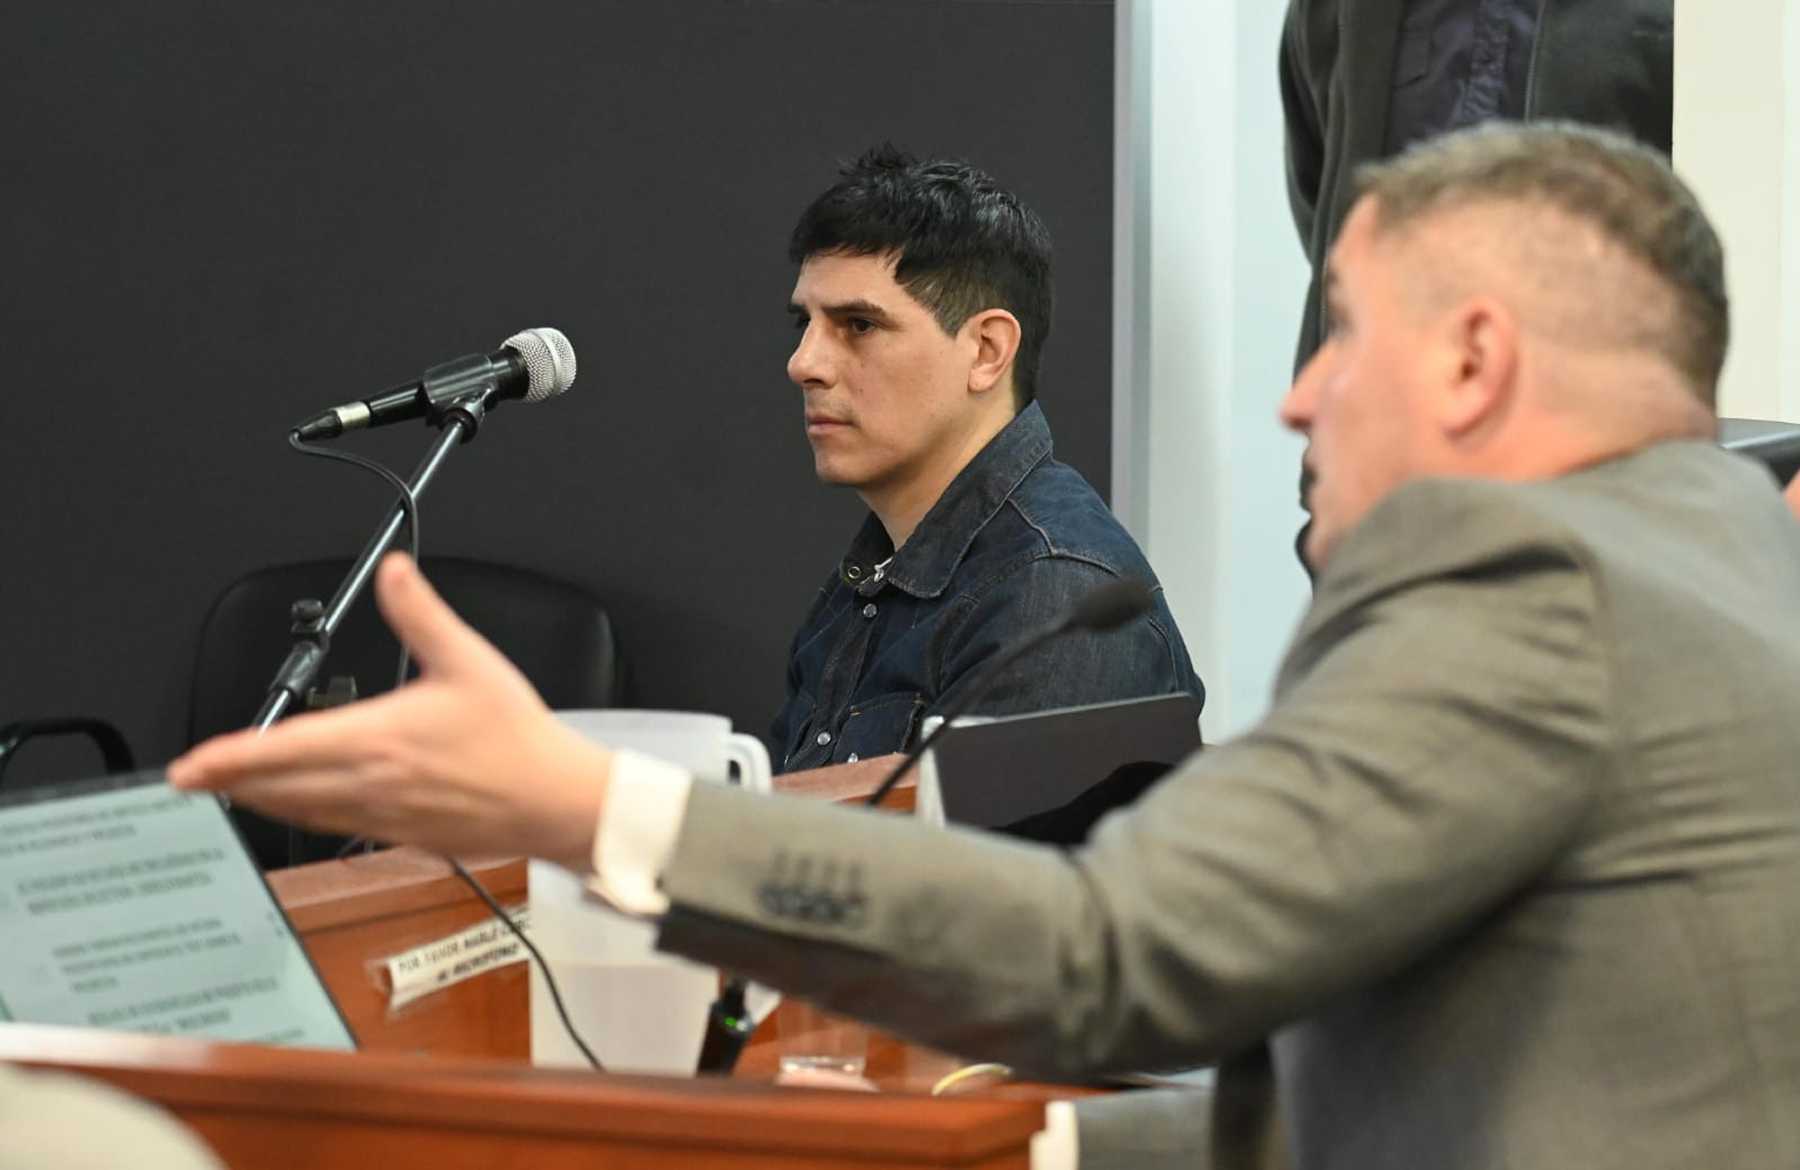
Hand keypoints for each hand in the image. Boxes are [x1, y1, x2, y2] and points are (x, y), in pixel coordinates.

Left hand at [169, 553, 610, 870]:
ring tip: (234, 790)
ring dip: (261, 801)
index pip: (283, 750)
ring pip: (302, 812)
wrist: (552, 799)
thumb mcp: (467, 660)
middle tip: (192, 779)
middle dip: (229, 782)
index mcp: (378, 738)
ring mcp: (382, 815)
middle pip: (279, 788)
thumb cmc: (516, 739)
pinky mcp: (401, 835)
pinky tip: (301, 809)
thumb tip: (394, 573)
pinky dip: (303, 817)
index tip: (191, 764)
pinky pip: (335, 828)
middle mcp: (370, 783)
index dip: (228, 758)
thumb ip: (420, 614)